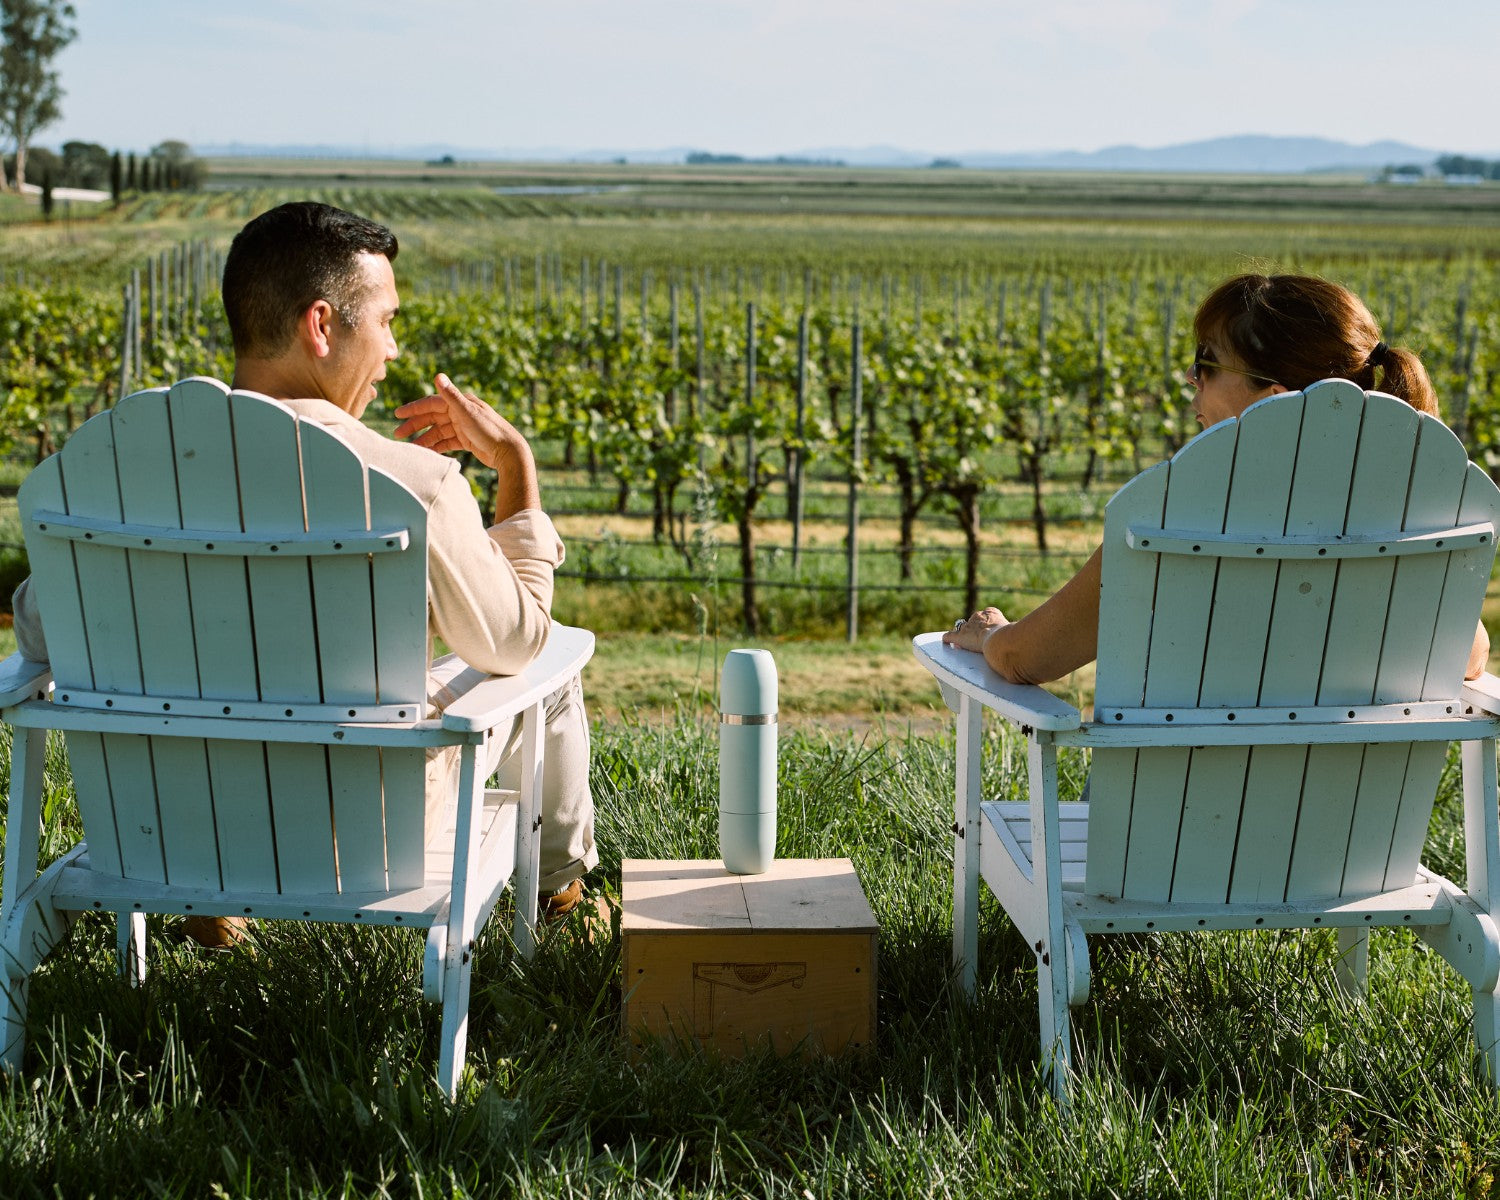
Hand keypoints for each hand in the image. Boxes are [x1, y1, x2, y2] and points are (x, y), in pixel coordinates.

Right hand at [393, 373, 524, 469]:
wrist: (509, 452)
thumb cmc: (489, 430)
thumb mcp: (468, 412)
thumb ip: (451, 396)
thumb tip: (438, 375)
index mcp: (460, 402)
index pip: (431, 403)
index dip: (414, 408)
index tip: (397, 415)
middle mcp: (460, 412)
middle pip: (432, 418)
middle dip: (415, 425)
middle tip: (397, 434)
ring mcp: (463, 427)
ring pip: (438, 432)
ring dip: (424, 439)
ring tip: (410, 448)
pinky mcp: (467, 440)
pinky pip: (446, 442)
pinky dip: (435, 446)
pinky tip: (425, 453)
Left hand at [942, 607, 1008, 652]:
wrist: (999, 639)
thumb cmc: (1010, 636)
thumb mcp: (1012, 630)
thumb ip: (1009, 631)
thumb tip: (1014, 637)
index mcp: (992, 613)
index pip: (986, 614)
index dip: (985, 623)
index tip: (986, 630)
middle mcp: (978, 616)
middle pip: (972, 622)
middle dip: (973, 630)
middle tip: (977, 640)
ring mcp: (968, 626)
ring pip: (961, 629)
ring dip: (962, 635)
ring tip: (963, 643)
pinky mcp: (960, 636)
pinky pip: (949, 636)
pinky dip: (948, 639)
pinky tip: (946, 641)